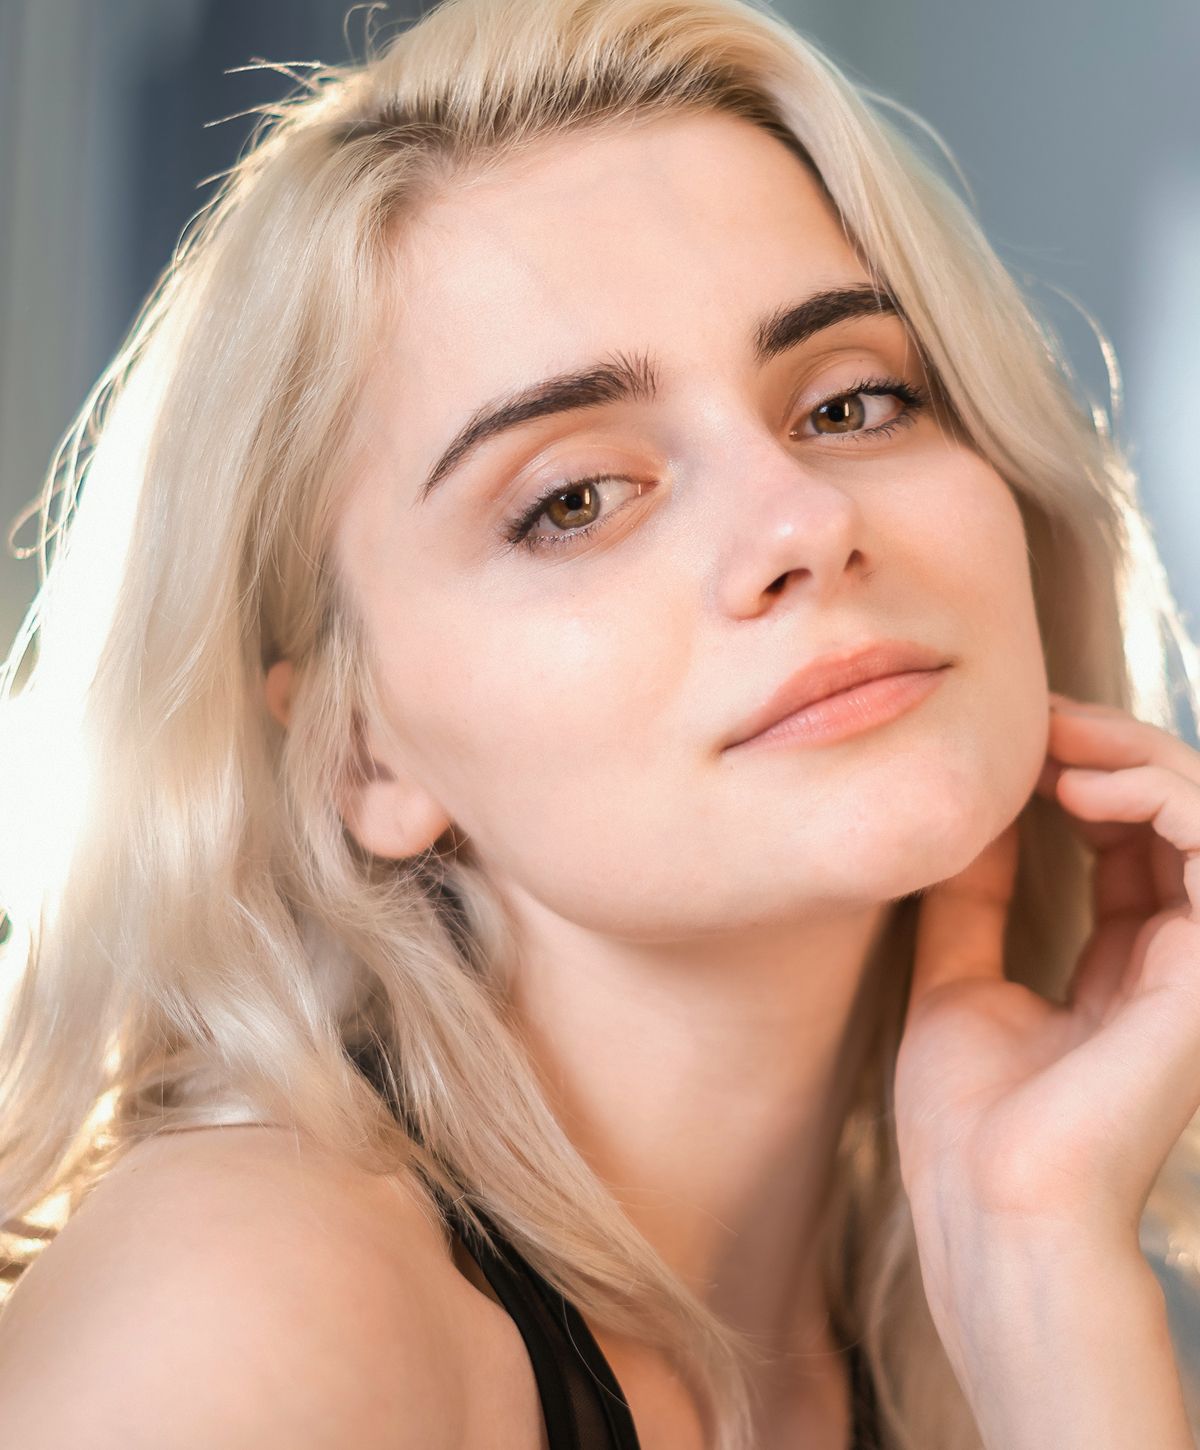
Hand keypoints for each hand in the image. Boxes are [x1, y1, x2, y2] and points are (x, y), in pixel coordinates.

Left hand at [894, 691, 1199, 1260]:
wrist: (989, 1204)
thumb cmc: (970, 1120)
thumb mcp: (956, 978)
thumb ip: (973, 898)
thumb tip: (970, 814)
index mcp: (1124, 969)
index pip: (1127, 840)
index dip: (1075, 776)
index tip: (1007, 741)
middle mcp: (1176, 959)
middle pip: (1172, 814)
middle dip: (1107, 749)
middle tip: (1035, 720)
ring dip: (1132, 756)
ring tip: (1053, 745)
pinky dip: (1157, 793)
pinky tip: (1077, 789)